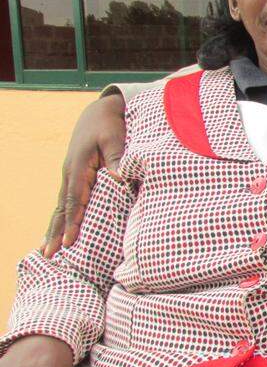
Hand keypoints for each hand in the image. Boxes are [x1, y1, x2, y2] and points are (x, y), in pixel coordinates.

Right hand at [42, 93, 126, 256]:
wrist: (100, 111)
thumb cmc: (110, 125)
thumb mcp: (115, 138)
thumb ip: (118, 158)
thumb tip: (120, 177)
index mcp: (78, 167)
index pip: (75, 200)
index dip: (72, 223)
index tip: (69, 242)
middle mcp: (70, 174)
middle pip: (62, 208)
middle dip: (56, 232)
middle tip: (48, 255)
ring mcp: (70, 175)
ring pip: (61, 206)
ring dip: (55, 228)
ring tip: (46, 249)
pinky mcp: (75, 175)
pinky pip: (66, 200)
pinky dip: (62, 216)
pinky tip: (59, 229)